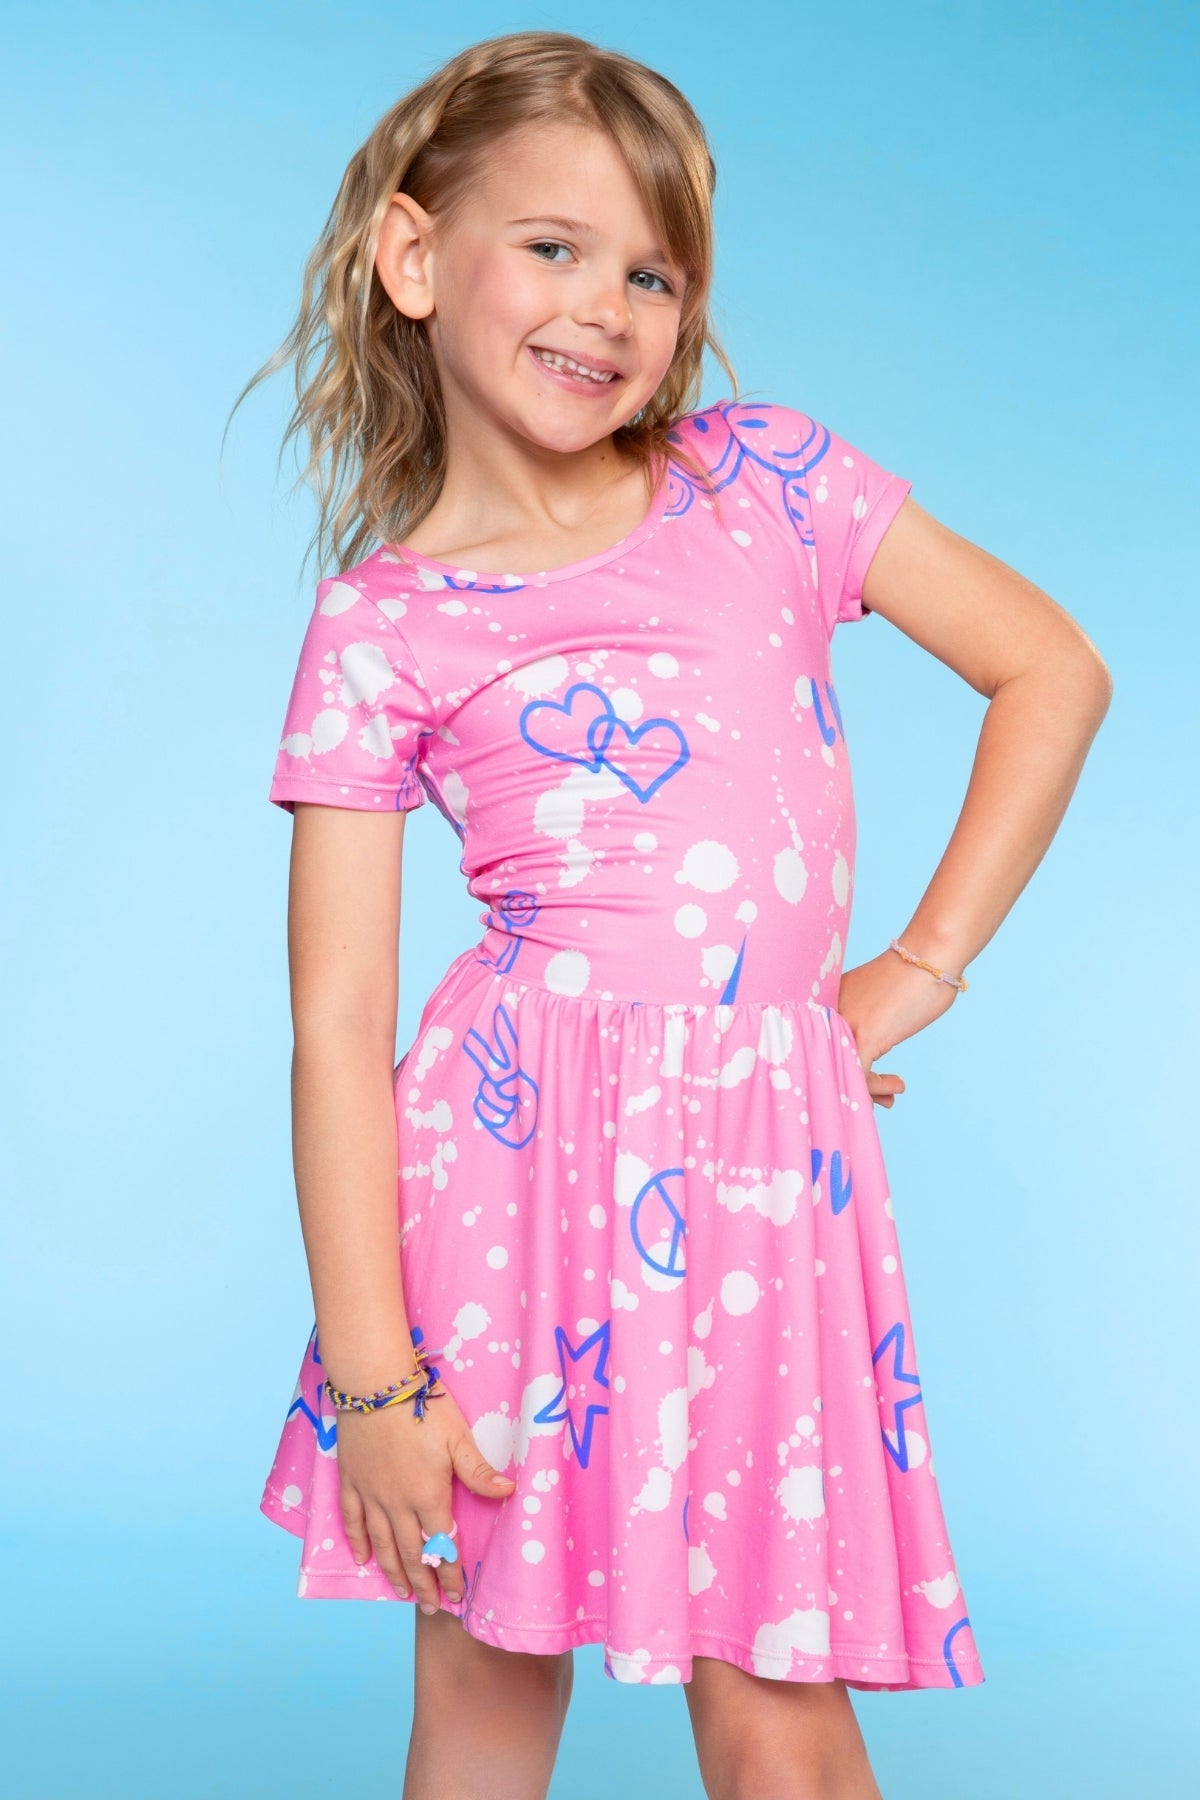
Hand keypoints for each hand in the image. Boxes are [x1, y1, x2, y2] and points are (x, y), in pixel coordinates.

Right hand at [335, 1383, 516, 1610]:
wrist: (374, 1385)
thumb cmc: (421, 1407)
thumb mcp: (458, 1437)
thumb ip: (479, 1471)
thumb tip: (509, 1492)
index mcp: (428, 1495)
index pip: (442, 1545)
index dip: (451, 1573)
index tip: (458, 1596)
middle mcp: (397, 1504)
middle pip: (411, 1553)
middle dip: (424, 1584)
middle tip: (432, 1608)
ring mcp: (371, 1494)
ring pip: (382, 1544)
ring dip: (393, 1572)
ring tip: (402, 1593)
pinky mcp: (351, 1481)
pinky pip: (352, 1520)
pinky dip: (357, 1541)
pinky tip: (362, 1558)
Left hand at [837, 949, 961, 1107]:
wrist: (928, 958)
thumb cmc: (909, 977)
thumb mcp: (874, 1002)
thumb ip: (862, 1024)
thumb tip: (866, 1053)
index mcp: (824, 1003)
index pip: (816, 1045)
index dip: (836, 1068)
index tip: (858, 1080)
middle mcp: (826, 1013)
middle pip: (826, 1062)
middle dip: (851, 1085)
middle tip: (879, 1098)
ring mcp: (843, 1024)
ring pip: (841, 1072)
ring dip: (869, 1091)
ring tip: (894, 1090)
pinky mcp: (864, 1036)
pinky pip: (859, 1076)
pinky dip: (875, 1090)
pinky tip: (897, 1086)